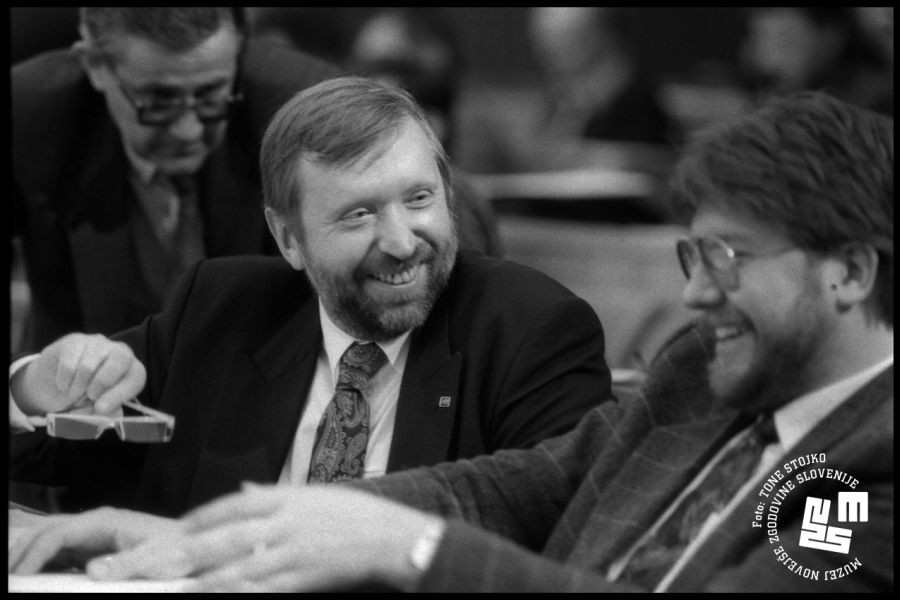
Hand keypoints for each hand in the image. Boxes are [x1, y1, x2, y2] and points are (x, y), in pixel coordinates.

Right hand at [8, 507, 179, 574]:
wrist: (189, 547)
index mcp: (104, 521)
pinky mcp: (94, 547)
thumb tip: (91, 570)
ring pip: (50, 540)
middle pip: (47, 531)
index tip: (21, 575)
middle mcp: (94, 523)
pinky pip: (61, 552)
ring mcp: (93, 534)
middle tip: (9, 574)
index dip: (35, 553)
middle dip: (23, 550)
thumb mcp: (154, 560)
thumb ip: (125, 564)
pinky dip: (43, 562)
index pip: (58, 533)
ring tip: (15, 575)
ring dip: (30, 554)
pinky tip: (35, 576)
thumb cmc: (174, 551)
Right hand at [11, 333, 145, 415]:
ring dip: (77, 388)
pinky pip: (68, 364)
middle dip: (101, 385)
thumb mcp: (98, 410)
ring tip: (74, 394)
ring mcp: (97, 343)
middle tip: (88, 397)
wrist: (55, 388)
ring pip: (88, 366)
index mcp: (132, 371)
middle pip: (120, 360)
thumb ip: (106, 412)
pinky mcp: (74, 341)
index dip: (119, 394)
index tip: (100, 409)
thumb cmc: (85, 400)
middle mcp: (120, 351)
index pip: (136, 377)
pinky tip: (63, 385)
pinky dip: (63, 382)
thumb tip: (108, 411)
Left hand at [90, 483, 442, 591]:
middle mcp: (280, 522)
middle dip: (168, 554)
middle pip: (213, 539)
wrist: (394, 537)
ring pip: (229, 568)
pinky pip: (259, 589)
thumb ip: (274, 496)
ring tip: (158, 588)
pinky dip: (233, 594)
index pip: (226, 506)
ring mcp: (289, 551)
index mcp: (283, 498)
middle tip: (134, 566)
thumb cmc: (356, 516)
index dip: (194, 522)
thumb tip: (242, 492)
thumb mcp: (314, 494)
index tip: (169, 533)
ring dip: (190, 581)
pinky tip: (209, 597)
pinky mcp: (301, 577)